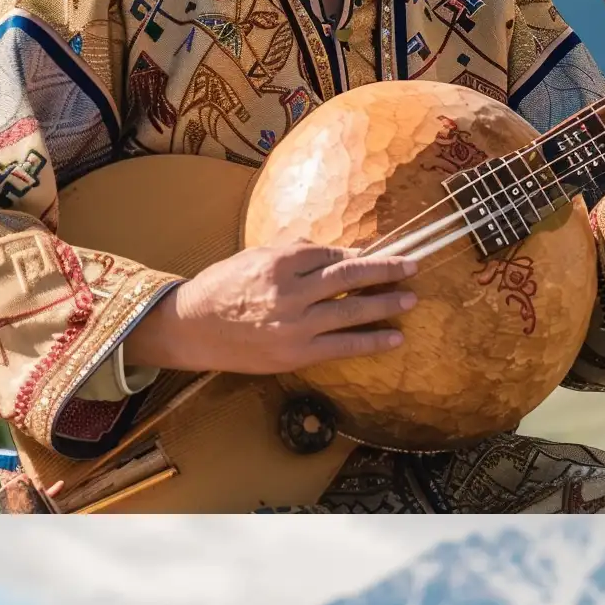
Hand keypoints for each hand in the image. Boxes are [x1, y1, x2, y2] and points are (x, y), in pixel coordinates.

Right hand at [133, 243, 419, 374]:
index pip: (331, 254)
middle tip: (412, 265)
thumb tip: (337, 251)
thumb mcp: (254, 256)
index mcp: (278, 262)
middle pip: (349, 277)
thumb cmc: (222, 287)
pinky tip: (395, 337)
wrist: (192, 328)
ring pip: (352, 311)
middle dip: (386, 270)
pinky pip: (343, 346)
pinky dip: (372, 340)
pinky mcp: (296, 353)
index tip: (379, 254)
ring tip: (411, 298)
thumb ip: (294, 251)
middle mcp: (290, 292)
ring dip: (386, 304)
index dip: (358, 255)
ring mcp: (295, 325)